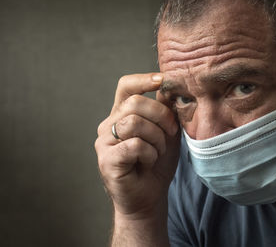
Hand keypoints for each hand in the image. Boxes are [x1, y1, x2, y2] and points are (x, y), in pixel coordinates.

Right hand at [95, 73, 179, 218]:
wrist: (150, 196)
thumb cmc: (157, 163)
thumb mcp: (167, 132)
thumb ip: (166, 109)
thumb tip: (168, 85)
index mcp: (122, 114)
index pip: (125, 86)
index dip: (143, 79)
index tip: (162, 80)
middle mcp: (109, 124)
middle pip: (134, 102)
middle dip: (161, 116)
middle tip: (171, 133)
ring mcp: (105, 142)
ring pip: (134, 122)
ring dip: (156, 138)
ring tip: (157, 152)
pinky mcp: (107, 159)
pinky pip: (134, 144)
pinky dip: (150, 153)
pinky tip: (148, 162)